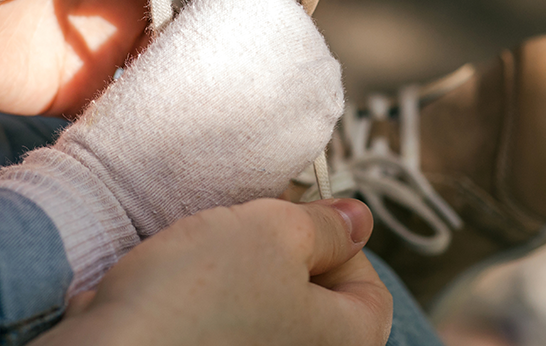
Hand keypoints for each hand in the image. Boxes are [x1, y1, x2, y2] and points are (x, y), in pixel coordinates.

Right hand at [33, 198, 392, 345]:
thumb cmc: (201, 294)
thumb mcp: (277, 232)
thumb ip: (325, 226)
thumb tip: (358, 221)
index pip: (371, 293)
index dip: (340, 244)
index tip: (300, 217)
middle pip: (314, 302)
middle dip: (283, 253)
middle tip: (250, 223)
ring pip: (261, 312)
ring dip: (239, 274)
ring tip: (207, 249)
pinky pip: (215, 329)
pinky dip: (200, 304)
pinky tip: (174, 282)